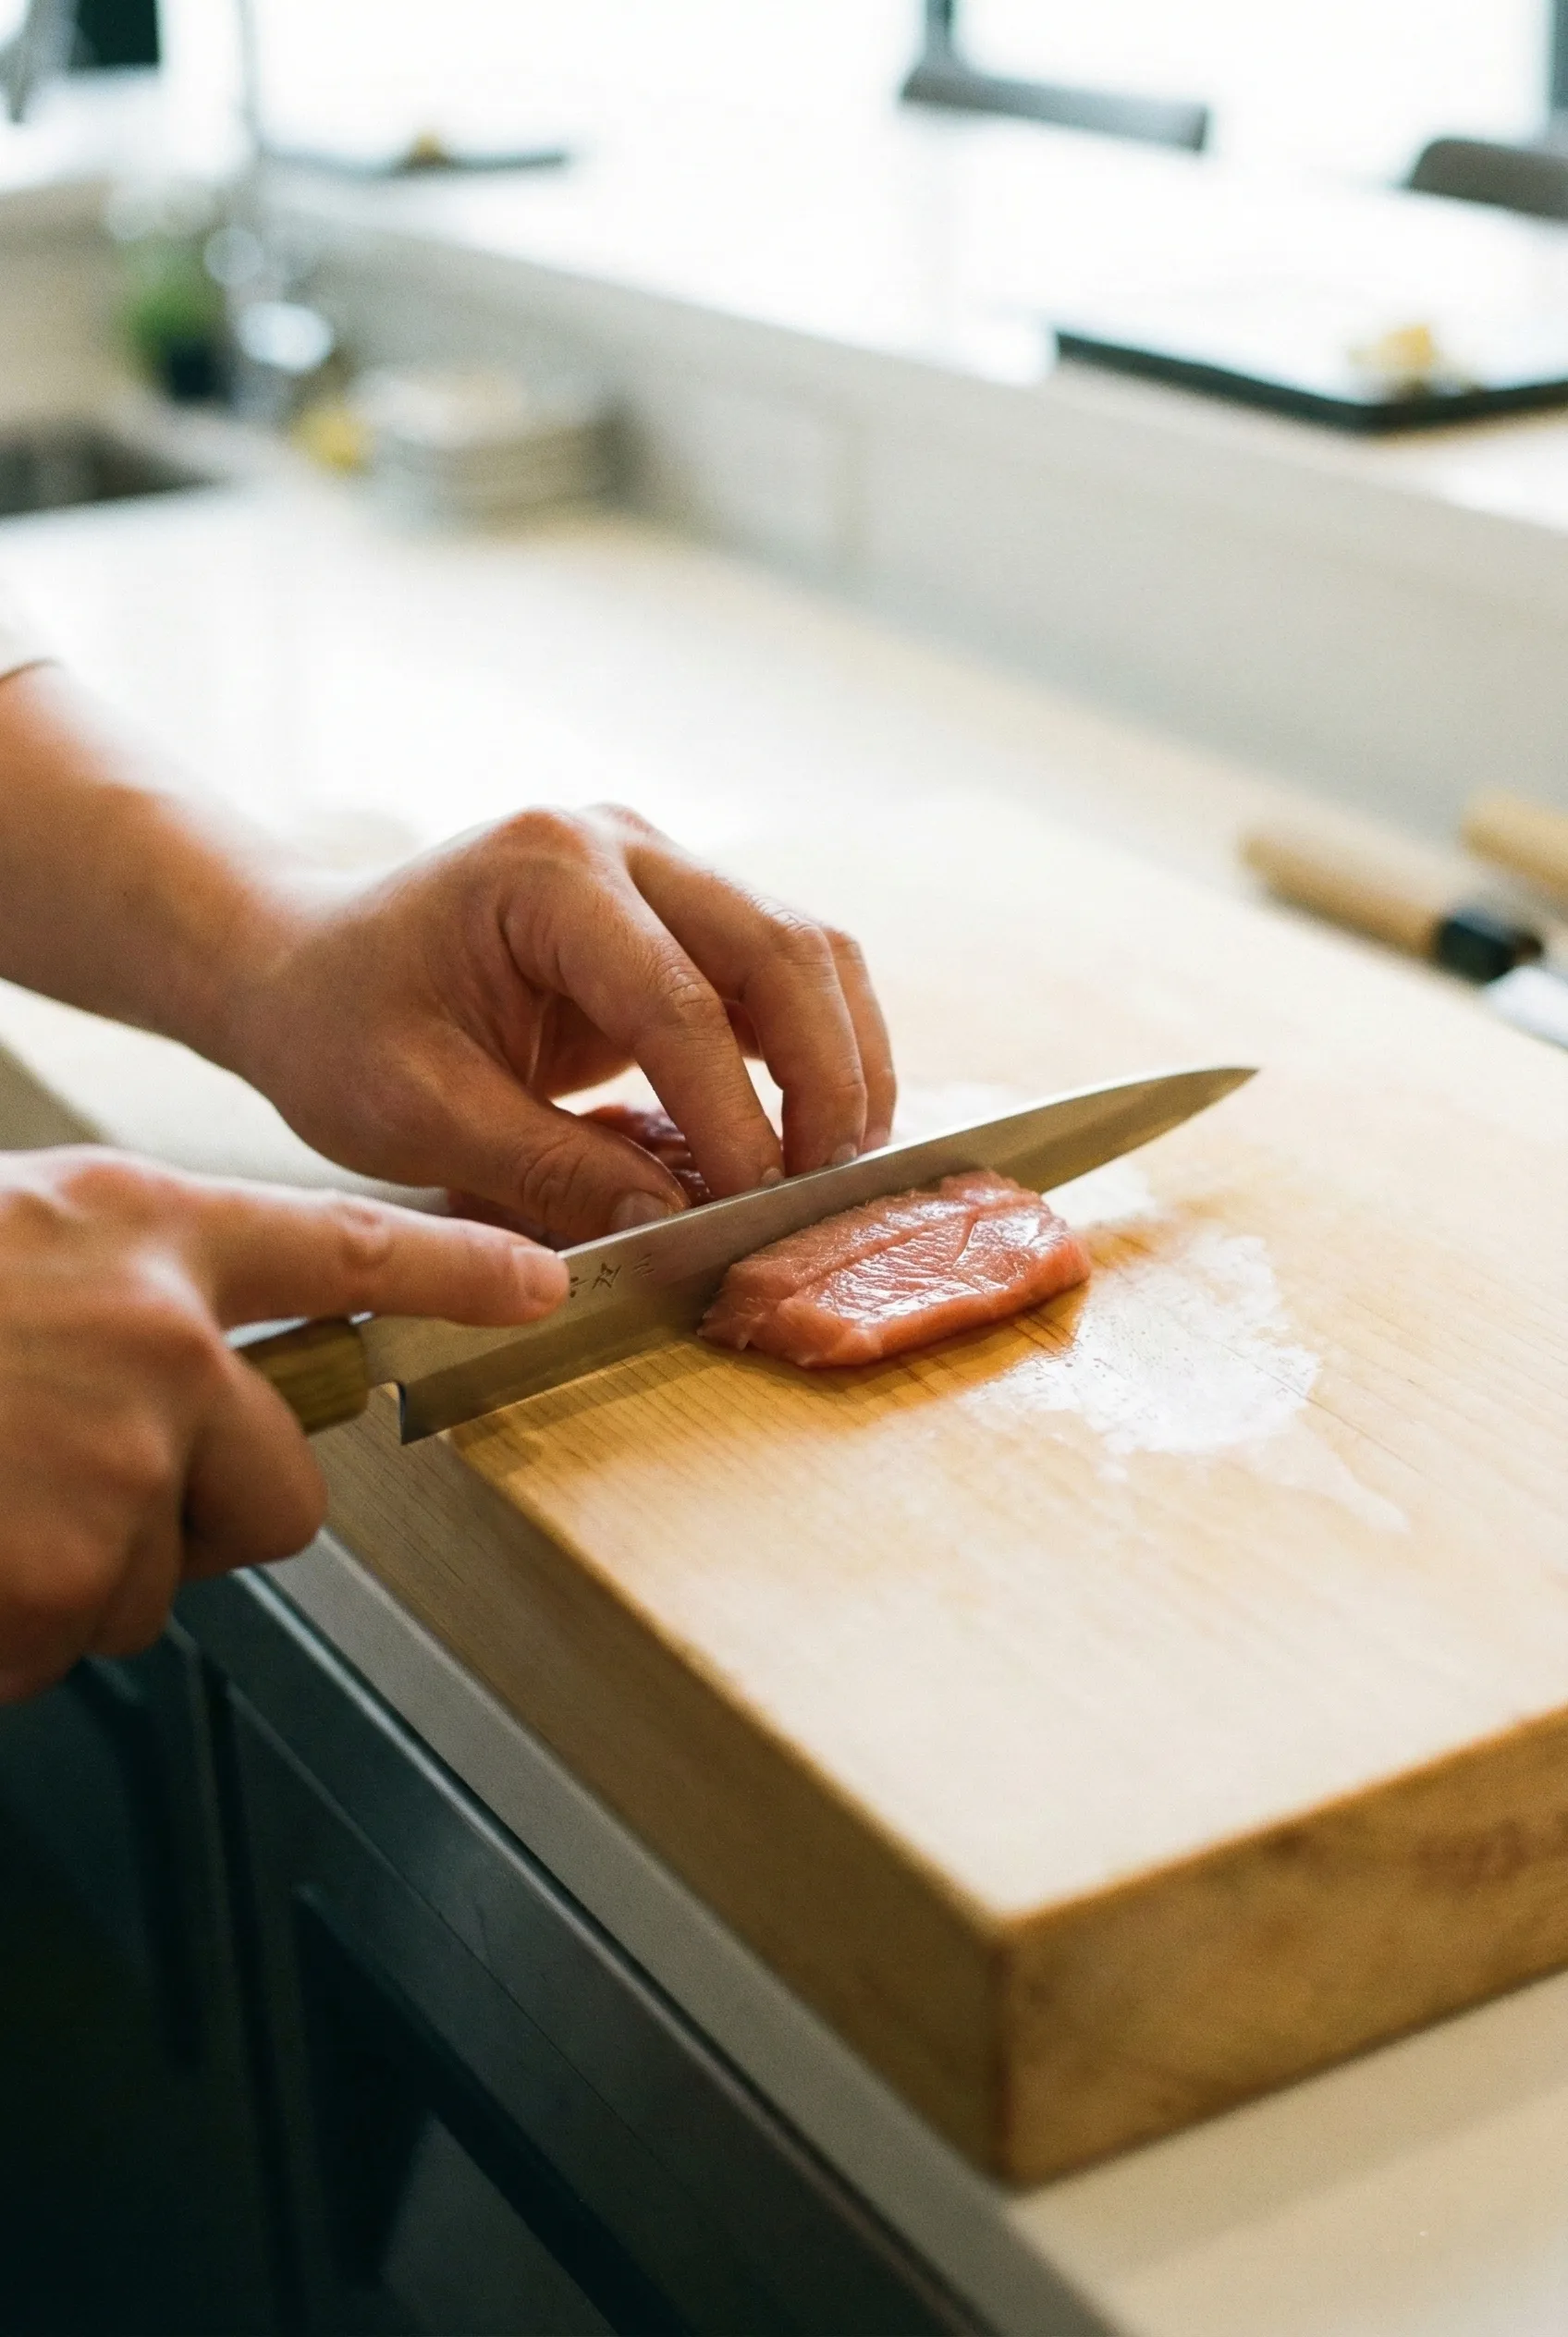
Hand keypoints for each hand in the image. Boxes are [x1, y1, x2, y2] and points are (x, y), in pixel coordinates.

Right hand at [0, 1147, 565, 1701]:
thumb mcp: (11, 1238)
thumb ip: (122, 1288)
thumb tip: (181, 1352)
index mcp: (141, 1231)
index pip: (343, 1251)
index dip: (453, 1275)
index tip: (536, 1286)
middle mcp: (164, 1342)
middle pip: (287, 1486)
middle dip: (204, 1515)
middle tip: (67, 1486)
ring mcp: (127, 1464)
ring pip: (161, 1577)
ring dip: (73, 1572)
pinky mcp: (70, 1576)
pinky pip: (70, 1641)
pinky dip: (11, 1627)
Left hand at [231, 805, 896, 1246]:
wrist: (302, 964)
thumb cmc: (337, 1027)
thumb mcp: (418, 1114)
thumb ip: (547, 1170)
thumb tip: (668, 1228)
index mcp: (544, 871)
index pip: (677, 998)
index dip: (732, 1113)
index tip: (751, 1206)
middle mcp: (620, 845)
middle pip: (782, 948)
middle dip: (826, 1076)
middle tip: (827, 1188)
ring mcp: (659, 868)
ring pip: (807, 952)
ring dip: (841, 1059)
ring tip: (836, 1166)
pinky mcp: (678, 913)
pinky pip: (781, 973)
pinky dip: (813, 1050)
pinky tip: (812, 1130)